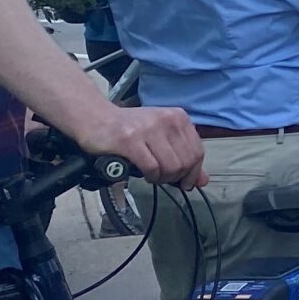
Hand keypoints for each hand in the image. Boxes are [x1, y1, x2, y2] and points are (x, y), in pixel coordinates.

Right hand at [67, 102, 206, 186]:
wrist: (96, 118)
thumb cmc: (129, 129)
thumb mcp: (161, 137)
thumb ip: (183, 157)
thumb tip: (202, 181)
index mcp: (178, 117)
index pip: (198, 152)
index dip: (193, 172)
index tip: (185, 182)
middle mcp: (167, 120)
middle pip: (186, 162)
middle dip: (176, 177)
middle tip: (164, 179)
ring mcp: (149, 129)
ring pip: (171, 167)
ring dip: (163, 178)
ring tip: (153, 175)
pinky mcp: (131, 140)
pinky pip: (152, 168)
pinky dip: (151, 176)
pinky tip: (144, 173)